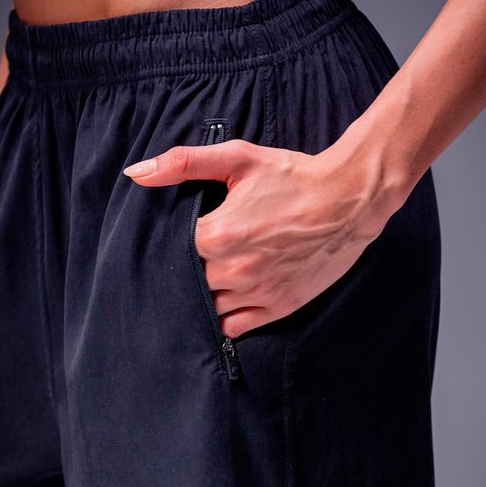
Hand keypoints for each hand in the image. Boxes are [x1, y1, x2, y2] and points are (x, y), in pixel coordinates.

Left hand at [123, 136, 408, 337]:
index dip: (167, 247)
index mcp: (218, 235)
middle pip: (188, 283)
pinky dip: (226, 316)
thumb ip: (184, 163)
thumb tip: (136, 172)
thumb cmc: (293, 176)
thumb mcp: (238, 159)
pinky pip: (234, 327)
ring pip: (208, 308)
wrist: (349, 199)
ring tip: (211, 276)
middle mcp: (234, 271)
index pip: (169, 254)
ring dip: (204, 296)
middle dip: (186, 272)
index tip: (174, 239)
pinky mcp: (278, 307)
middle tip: (194, 257)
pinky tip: (229, 296)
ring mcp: (257, 293)